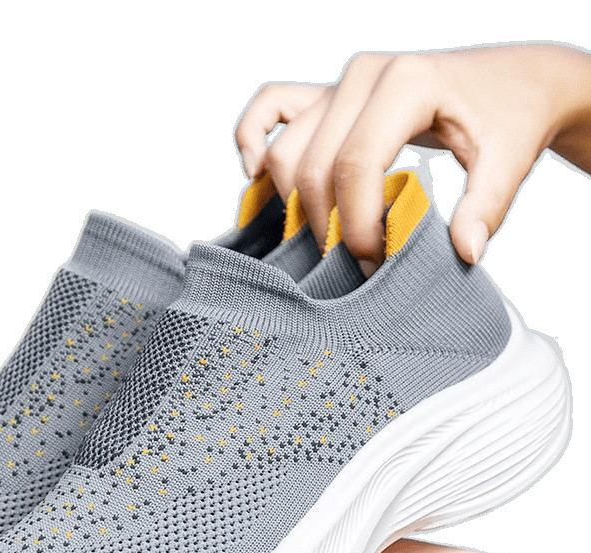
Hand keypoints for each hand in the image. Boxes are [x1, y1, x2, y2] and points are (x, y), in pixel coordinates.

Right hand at [235, 44, 590, 267]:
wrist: (515, 79)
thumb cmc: (510, 114)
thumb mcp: (509, 160)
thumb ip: (486, 206)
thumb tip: (464, 252)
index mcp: (406, 82)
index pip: (356, 164)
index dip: (357, 223)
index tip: (377, 260)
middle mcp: (362, 75)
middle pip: (313, 164)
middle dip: (327, 226)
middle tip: (357, 262)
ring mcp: (339, 83)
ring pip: (285, 150)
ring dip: (296, 205)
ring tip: (329, 240)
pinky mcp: (328, 94)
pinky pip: (270, 108)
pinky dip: (253, 140)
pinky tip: (256, 176)